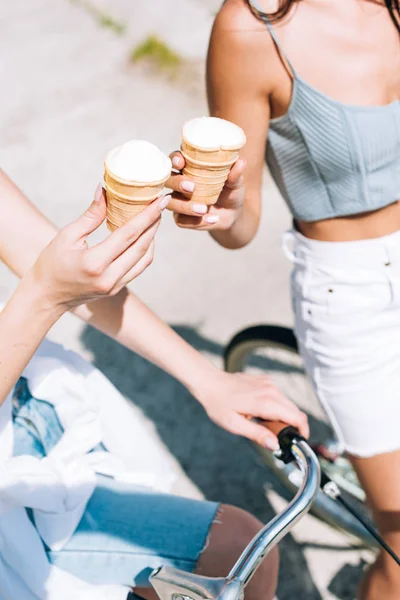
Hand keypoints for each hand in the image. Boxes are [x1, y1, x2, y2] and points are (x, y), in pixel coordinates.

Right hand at [28, 185, 169, 311]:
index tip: (161, 200)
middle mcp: (109, 277)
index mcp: (95, 262)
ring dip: (152, 237)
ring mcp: (115, 286)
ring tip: (153, 218)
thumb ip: (91, 216)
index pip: (129, 235)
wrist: (47, 296)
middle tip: (161, 204)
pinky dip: (145, 250)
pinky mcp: (117, 289)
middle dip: (154, 223)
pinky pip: (139, 267)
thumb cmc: (52, 263)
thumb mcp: (67, 236)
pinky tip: (144, 236)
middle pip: (142, 246)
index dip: (148, 216)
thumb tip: (104, 191)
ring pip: (145, 259)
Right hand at [166, 152, 245, 230]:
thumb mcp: (236, 183)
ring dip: (185, 206)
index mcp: (189, 168)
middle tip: (192, 188)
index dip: (175, 159)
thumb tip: (240, 162)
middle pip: (167, 180)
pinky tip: (211, 219)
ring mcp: (178, 201)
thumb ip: (235, 174)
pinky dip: (195, 221)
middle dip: (176, 183)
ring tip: (204, 209)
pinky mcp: (181, 218)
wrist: (233, 215)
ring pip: (171, 203)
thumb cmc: (231, 192)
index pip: (176, 159)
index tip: (181, 162)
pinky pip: (181, 221)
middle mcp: (179, 183)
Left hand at [194, 371, 308, 449]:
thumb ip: (257, 435)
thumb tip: (275, 445)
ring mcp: (269, 383)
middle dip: (292, 426)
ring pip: (287, 403)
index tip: (298, 441)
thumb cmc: (219, 404)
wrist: (210, 382)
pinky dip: (276, 406)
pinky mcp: (266, 380)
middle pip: (295, 411)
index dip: (302, 431)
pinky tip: (259, 412)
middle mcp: (272, 390)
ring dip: (283, 416)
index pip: (297, 417)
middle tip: (276, 437)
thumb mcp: (235, 425)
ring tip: (263, 424)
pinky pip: (279, 396)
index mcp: (266, 403)